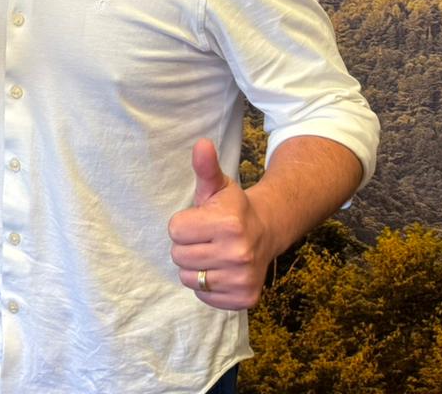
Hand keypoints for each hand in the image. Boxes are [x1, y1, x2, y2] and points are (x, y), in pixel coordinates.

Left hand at [167, 139, 273, 309]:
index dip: (183, 224)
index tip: (200, 220)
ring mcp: (242, 279)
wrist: (265, 232)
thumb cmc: (232, 208)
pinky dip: (207, 286)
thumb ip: (205, 167)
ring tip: (213, 253)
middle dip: (187, 246)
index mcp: (228, 224)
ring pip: (188, 278)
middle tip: (206, 238)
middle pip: (178, 256)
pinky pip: (203, 296)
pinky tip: (221, 270)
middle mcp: (238, 253)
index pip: (175, 230)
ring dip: (195, 267)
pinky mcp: (244, 298)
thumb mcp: (218, 186)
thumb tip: (201, 144)